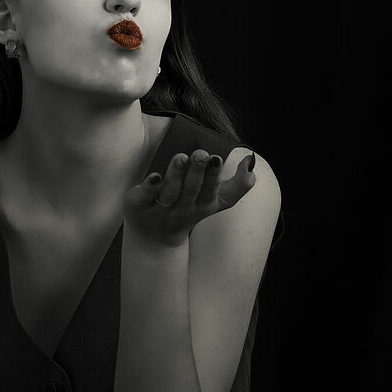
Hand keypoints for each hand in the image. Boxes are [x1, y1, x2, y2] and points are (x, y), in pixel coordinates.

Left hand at [122, 148, 255, 247]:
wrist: (153, 237)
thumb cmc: (188, 209)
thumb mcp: (216, 201)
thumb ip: (238, 184)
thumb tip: (250, 162)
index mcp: (204, 206)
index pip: (212, 194)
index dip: (215, 177)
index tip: (217, 158)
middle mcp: (183, 210)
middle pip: (191, 191)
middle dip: (198, 172)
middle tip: (202, 153)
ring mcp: (161, 210)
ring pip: (170, 193)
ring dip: (176, 175)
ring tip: (181, 157)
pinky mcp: (141, 207)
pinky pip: (146, 197)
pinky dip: (150, 187)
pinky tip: (154, 176)